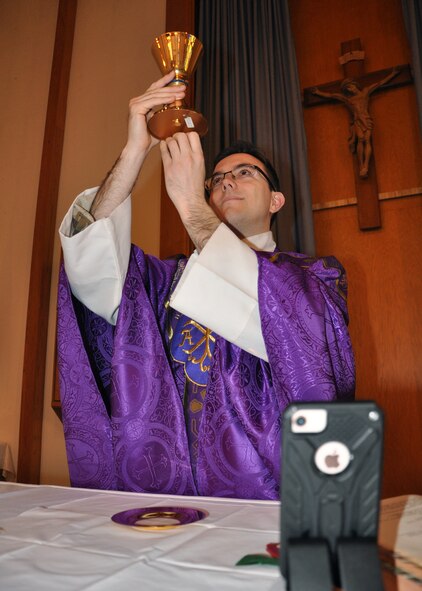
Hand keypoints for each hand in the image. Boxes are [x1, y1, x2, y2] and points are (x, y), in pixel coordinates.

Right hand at [126, 71, 185, 155]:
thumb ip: (165, 115)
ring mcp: (135, 104)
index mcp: (141, 103)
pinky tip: (173, 99)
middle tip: (183, 87)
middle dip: (171, 87)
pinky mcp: (136, 108)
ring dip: (170, 93)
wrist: (139, 149)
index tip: (174, 75)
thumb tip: (178, 111)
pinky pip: (153, 101)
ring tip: (182, 93)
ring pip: (156, 95)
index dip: (164, 81)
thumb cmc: (149, 139)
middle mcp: (136, 101)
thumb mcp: (159, 123)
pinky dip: (164, 99)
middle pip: (156, 90)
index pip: (154, 89)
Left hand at [160, 132, 219, 250]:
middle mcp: (189, 157)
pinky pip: (164, 151)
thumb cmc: (195, 186)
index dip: (187, 133)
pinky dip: (163, 147)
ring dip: (169, 141)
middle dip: (176, 136)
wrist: (191, 201)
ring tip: (169, 145)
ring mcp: (178, 162)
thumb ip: (195, 155)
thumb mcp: (201, 167)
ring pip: (171, 141)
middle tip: (174, 140)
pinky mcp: (168, 168)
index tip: (184, 137)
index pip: (193, 135)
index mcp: (199, 156)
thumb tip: (190, 145)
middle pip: (180, 135)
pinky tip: (164, 148)